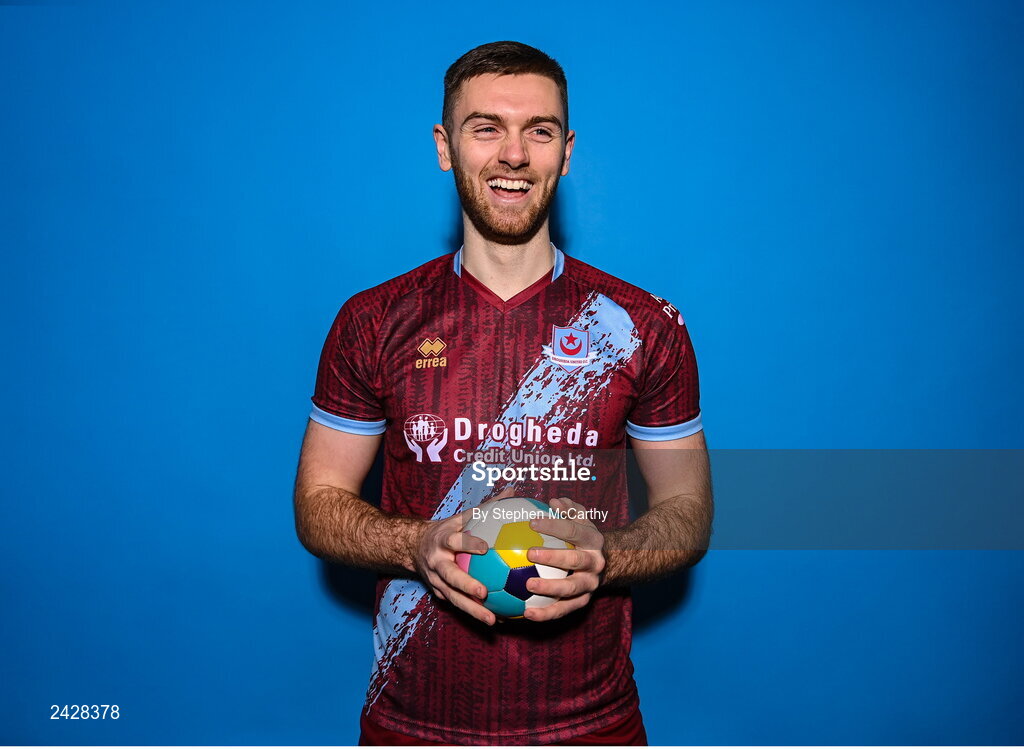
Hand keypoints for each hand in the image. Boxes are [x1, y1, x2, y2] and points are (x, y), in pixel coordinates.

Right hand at [413, 508, 494, 624]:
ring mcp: (435, 580)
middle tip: (484, 592)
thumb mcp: (462, 517)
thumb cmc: (447, 530)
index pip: (455, 540)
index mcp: (443, 540)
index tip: (485, 547)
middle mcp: (437, 562)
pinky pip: (457, 605)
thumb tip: (512, 492)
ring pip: (453, 597)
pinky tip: (496, 619)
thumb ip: (487, 507)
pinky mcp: (438, 594)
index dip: (468, 543)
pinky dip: (474, 613)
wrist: (414, 547)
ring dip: (472, 609)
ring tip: (492, 619)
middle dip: (465, 585)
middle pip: (450, 575)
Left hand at [523, 497, 606, 621]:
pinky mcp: (583, 601)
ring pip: (571, 589)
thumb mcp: (580, 519)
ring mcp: (590, 584)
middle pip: (575, 560)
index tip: (531, 522)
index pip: (573, 530)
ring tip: (527, 586)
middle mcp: (594, 563)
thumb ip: (569, 509)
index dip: (553, 526)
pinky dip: (546, 613)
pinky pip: (565, 610)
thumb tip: (553, 501)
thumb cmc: (582, 538)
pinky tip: (527, 614)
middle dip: (553, 557)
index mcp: (592, 540)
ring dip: (549, 588)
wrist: (605, 564)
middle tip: (529, 553)